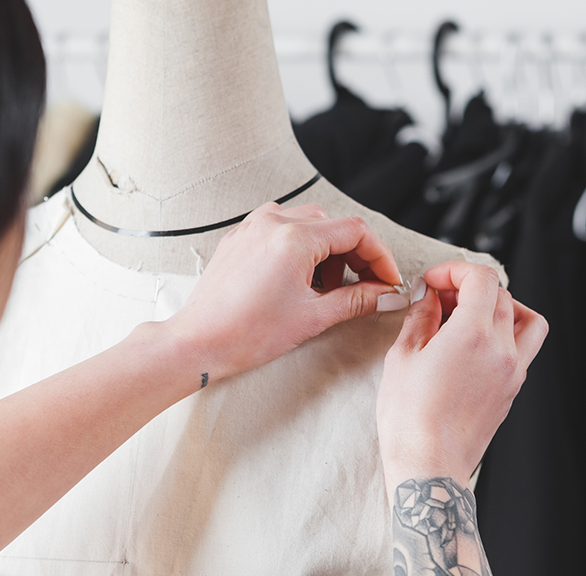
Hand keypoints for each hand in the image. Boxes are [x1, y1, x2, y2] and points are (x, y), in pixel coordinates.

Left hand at [163, 202, 403, 381]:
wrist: (198, 342)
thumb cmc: (248, 332)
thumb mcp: (312, 317)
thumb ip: (356, 301)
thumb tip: (386, 295)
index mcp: (294, 237)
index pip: (355, 231)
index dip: (379, 256)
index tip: (386, 280)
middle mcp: (272, 222)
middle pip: (332, 224)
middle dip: (354, 254)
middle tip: (363, 286)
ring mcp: (252, 227)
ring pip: (306, 223)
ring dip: (326, 250)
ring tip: (326, 288)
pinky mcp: (238, 238)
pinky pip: (279, 230)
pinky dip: (298, 249)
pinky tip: (299, 280)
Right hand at [377, 262, 548, 497]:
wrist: (429, 465)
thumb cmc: (410, 419)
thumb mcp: (402, 358)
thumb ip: (420, 319)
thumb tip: (427, 299)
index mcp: (473, 334)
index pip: (482, 279)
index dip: (455, 271)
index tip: (433, 281)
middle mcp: (502, 350)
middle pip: (502, 295)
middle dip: (469, 287)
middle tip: (439, 299)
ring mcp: (512, 371)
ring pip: (525, 320)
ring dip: (501, 307)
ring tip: (469, 317)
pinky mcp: (512, 390)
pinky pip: (522, 348)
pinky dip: (503, 335)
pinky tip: (472, 346)